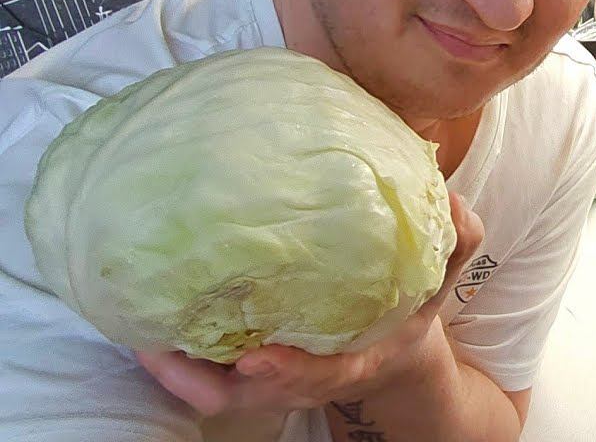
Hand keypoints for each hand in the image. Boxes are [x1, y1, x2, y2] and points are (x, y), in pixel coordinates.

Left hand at [138, 192, 483, 416]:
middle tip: (158, 348)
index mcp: (356, 358)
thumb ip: (454, 241)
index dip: (291, 370)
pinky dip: (176, 356)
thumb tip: (451, 201)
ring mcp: (276, 378)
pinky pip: (207, 372)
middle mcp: (308, 377)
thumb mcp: (440, 276)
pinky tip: (148, 316)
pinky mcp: (252, 369)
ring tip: (138, 332)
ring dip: (176, 370)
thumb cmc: (407, 307)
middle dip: (202, 380)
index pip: (323, 374)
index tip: (258, 356)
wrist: (390, 351)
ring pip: (216, 390)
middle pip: (247, 395)